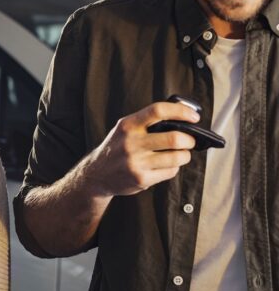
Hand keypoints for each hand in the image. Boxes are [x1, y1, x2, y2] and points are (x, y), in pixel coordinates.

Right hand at [83, 101, 198, 197]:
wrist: (96, 174)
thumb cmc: (116, 148)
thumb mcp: (125, 129)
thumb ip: (147, 122)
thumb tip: (183, 116)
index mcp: (128, 125)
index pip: (158, 111)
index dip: (181, 112)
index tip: (194, 117)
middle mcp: (131, 142)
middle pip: (174, 138)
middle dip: (189, 140)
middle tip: (190, 141)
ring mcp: (136, 162)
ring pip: (177, 157)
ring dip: (184, 155)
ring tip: (180, 154)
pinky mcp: (141, 179)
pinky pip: (170, 172)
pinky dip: (173, 168)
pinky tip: (165, 166)